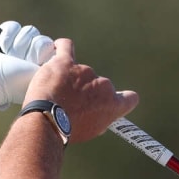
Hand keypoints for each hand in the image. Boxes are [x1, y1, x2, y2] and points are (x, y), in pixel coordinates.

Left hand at [22, 38, 138, 143]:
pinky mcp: (65, 62)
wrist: (48, 122)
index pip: (129, 98)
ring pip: (79, 70)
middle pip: (97, 85)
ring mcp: (85, 71)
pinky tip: (55, 50)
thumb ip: (98, 118)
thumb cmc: (68, 131)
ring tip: (54, 91)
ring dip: (70, 77)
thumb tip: (96, 115)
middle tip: (69, 103)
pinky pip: (65, 47)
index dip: (120, 98)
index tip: (109, 101)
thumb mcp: (91, 130)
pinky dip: (60, 47)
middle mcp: (103, 85)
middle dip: (86, 91)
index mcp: (113, 104)